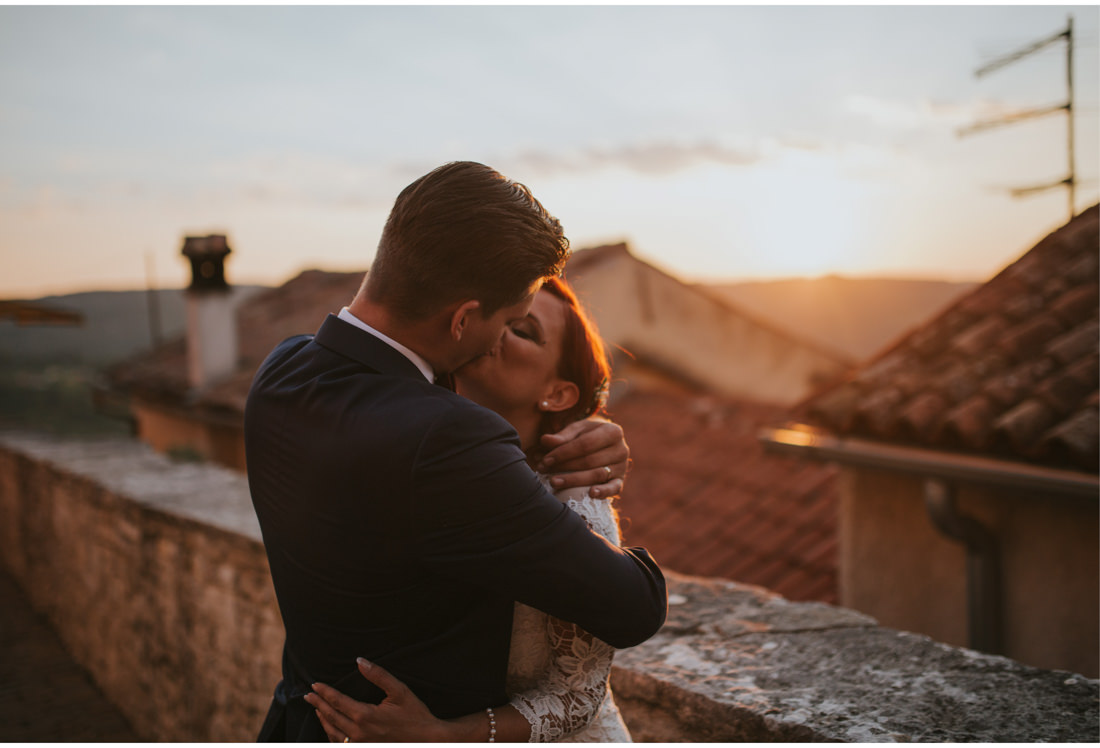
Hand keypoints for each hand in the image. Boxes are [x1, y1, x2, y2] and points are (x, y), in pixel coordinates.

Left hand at [304, 658, 450, 742]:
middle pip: (331, 716)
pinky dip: (331, 735)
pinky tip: (330, 728)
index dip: (324, 692)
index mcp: (365, 715)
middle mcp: (359, 732)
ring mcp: (361, 744)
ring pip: (333, 733)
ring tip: (317, 709)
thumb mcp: (399, 690)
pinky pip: (341, 744)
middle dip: (318, 704)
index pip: (337, 701)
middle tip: (308, 695)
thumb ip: (378, 675)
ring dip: (323, 719)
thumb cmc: (415, 714)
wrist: (427, 740)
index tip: (314, 685)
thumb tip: (359, 661)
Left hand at [536, 418, 628, 496]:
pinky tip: (590, 494)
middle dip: (564, 466)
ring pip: (597, 475)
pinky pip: (614, 489)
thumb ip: (561, 436)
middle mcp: (621, 449)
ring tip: (553, 482)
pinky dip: (603, 492)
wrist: (604, 443)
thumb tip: (545, 440)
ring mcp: (622, 467)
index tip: (546, 459)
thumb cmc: (587, 435)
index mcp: (613, 431)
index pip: (585, 444)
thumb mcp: (576, 430)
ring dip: (573, 480)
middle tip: (543, 470)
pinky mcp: (620, 481)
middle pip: (589, 460)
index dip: (564, 452)